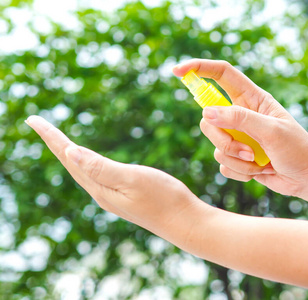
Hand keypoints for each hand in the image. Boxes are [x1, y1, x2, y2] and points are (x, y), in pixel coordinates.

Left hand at [25, 116, 205, 240]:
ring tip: (56, 140)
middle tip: (38, 124)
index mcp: (99, 187)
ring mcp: (112, 196)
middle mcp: (101, 193)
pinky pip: (95, 175)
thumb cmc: (163, 198)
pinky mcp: (124, 196)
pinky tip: (87, 162)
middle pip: (70, 163)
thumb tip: (69, 151)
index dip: (52, 137)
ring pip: (81, 170)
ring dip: (67, 153)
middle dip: (54, 143)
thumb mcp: (132, 179)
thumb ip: (100, 167)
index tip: (33, 120)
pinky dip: (85, 162)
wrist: (185, 222)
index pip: (69, 157)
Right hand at [173, 59, 307, 197]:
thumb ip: (240, 119)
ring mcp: (238, 137)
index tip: (177, 71)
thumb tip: (207, 112)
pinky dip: (239, 171)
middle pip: (210, 118)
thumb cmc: (298, 150)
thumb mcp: (271, 131)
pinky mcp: (237, 157)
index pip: (222, 75)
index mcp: (253, 100)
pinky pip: (222, 164)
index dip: (199, 69)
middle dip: (223, 140)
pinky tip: (258, 172)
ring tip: (259, 162)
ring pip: (215, 145)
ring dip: (236, 159)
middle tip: (248, 151)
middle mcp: (242, 116)